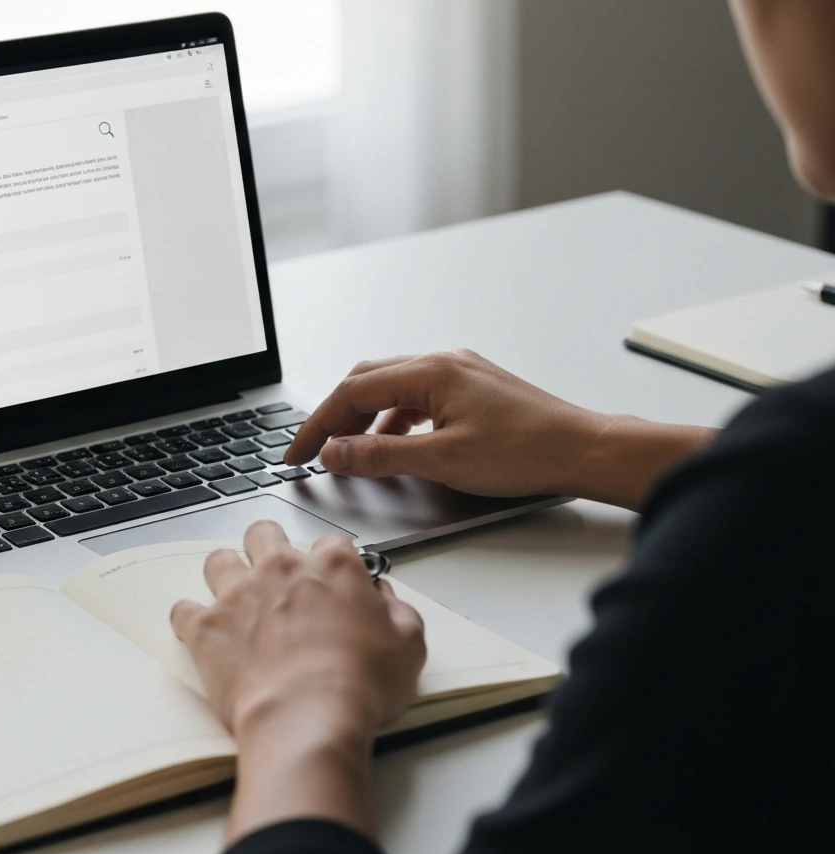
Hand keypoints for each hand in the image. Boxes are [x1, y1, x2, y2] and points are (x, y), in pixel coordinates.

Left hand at [171, 522, 425, 739]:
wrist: (307, 718)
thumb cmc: (359, 686)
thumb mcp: (409, 646)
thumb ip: (398, 611)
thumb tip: (386, 599)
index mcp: (332, 567)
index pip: (331, 544)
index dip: (334, 564)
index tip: (335, 583)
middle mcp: (281, 570)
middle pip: (264, 534)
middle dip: (268, 547)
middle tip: (276, 575)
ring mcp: (239, 595)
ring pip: (219, 561)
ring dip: (226, 574)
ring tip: (236, 598)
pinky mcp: (207, 627)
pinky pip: (183, 610)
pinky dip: (190, 620)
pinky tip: (202, 633)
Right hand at [285, 349, 716, 510]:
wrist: (584, 450)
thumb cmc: (527, 451)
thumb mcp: (442, 460)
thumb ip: (379, 456)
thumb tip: (334, 453)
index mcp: (430, 372)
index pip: (352, 392)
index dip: (317, 425)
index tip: (298, 453)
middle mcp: (442, 363)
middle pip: (366, 381)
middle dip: (334, 416)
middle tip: (315, 450)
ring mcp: (460, 374)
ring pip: (391, 389)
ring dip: (363, 419)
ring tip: (350, 453)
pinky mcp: (473, 389)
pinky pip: (417, 398)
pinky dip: (393, 421)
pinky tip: (395, 446)